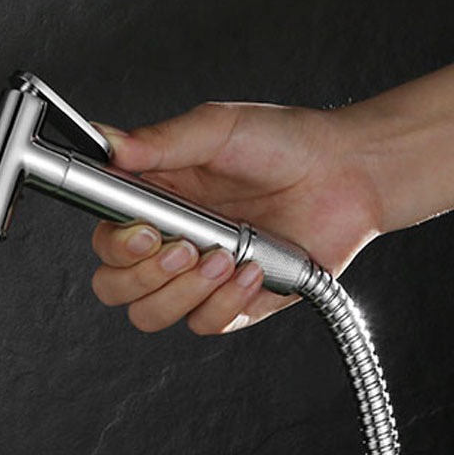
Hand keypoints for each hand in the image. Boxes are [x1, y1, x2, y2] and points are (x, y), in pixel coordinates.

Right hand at [90, 102, 381, 333]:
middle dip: (144, 277)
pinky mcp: (231, 305)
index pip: (106, 242)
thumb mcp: (218, 130)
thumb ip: (160, 141)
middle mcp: (167, 245)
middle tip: (185, 249)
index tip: (145, 232)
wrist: (347, 173)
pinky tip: (253, 268)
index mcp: (152, 204)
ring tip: (225, 257)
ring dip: (183, 292)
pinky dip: (226, 301)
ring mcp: (196, 280)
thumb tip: (109, 144)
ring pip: (151, 315)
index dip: (116, 246)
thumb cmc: (285, 144)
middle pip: (115, 288)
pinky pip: (204, 324)